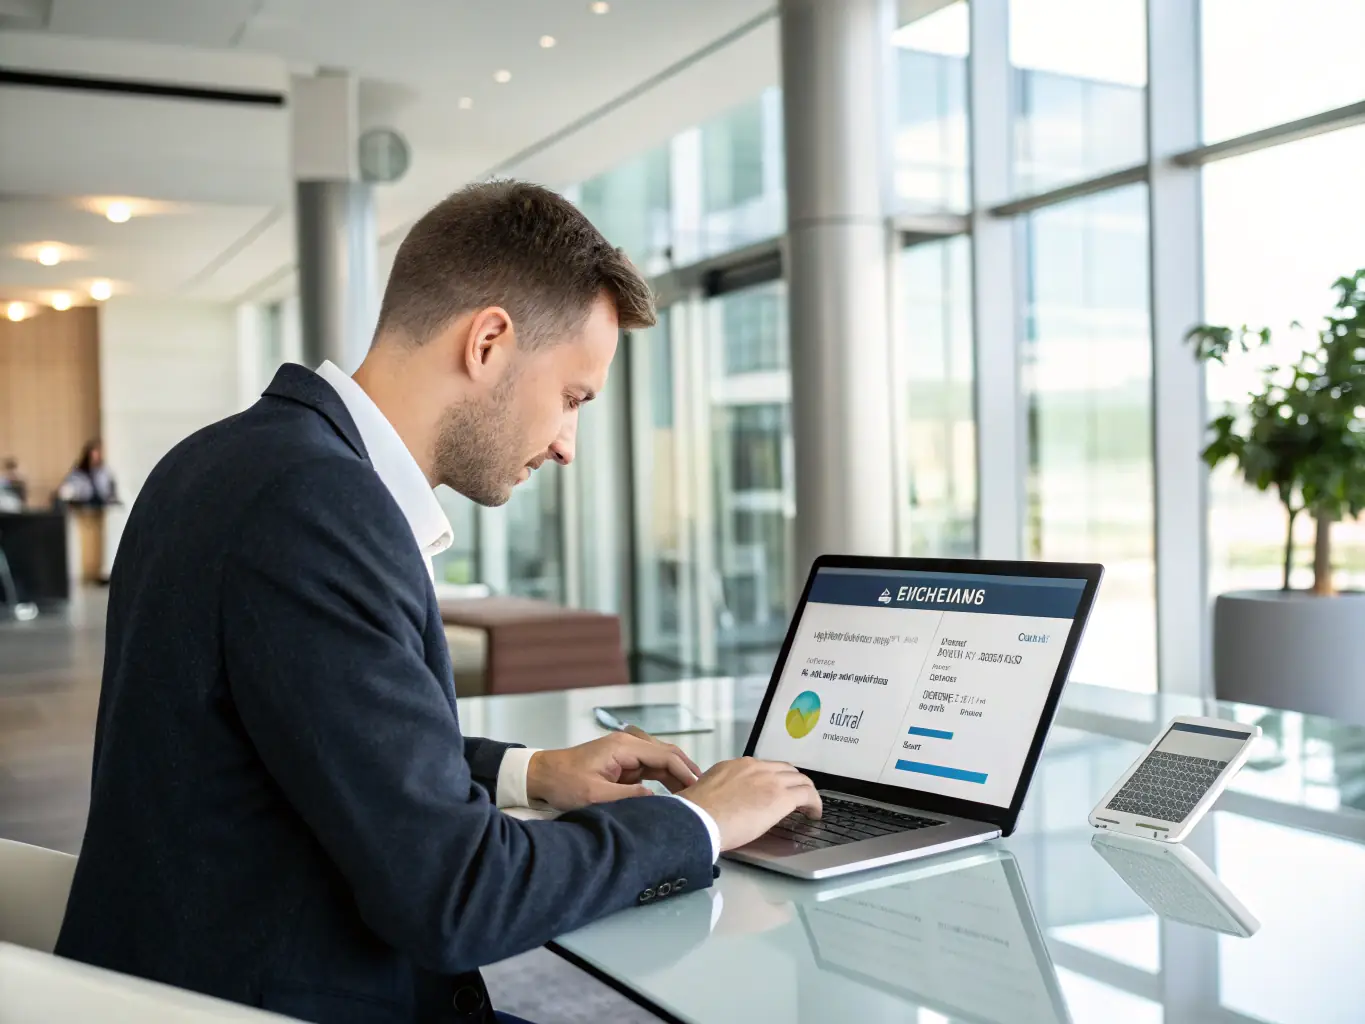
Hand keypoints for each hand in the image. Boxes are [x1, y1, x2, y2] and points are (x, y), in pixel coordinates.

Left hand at [526, 732, 701, 810]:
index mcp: (624, 747)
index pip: (665, 755)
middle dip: (686, 772)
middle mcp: (628, 745)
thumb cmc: (563, 782)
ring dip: (676, 777)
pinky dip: (664, 780)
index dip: (685, 772)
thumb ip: (629, 797)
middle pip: (667, 755)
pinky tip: (673, 794)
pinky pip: (650, 769)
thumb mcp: (595, 795)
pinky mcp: (622, 764)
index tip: (699, 788)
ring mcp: (625, 754)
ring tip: (693, 796)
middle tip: (704, 792)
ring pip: (660, 762)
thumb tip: (658, 801)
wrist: (540, 776)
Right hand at [678, 757, 821, 851]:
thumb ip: (724, 790)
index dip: (774, 779)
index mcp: (737, 766)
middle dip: (794, 781)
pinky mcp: (782, 797)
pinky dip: (814, 803)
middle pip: (786, 769)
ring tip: (809, 805)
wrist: (700, 818)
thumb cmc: (699, 812)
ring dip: (806, 792)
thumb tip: (727, 802)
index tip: (775, 789)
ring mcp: (771, 780)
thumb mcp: (710, 790)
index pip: (764, 767)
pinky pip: (808, 795)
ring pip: (800, 779)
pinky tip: (814, 814)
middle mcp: (756, 768)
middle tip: (797, 796)